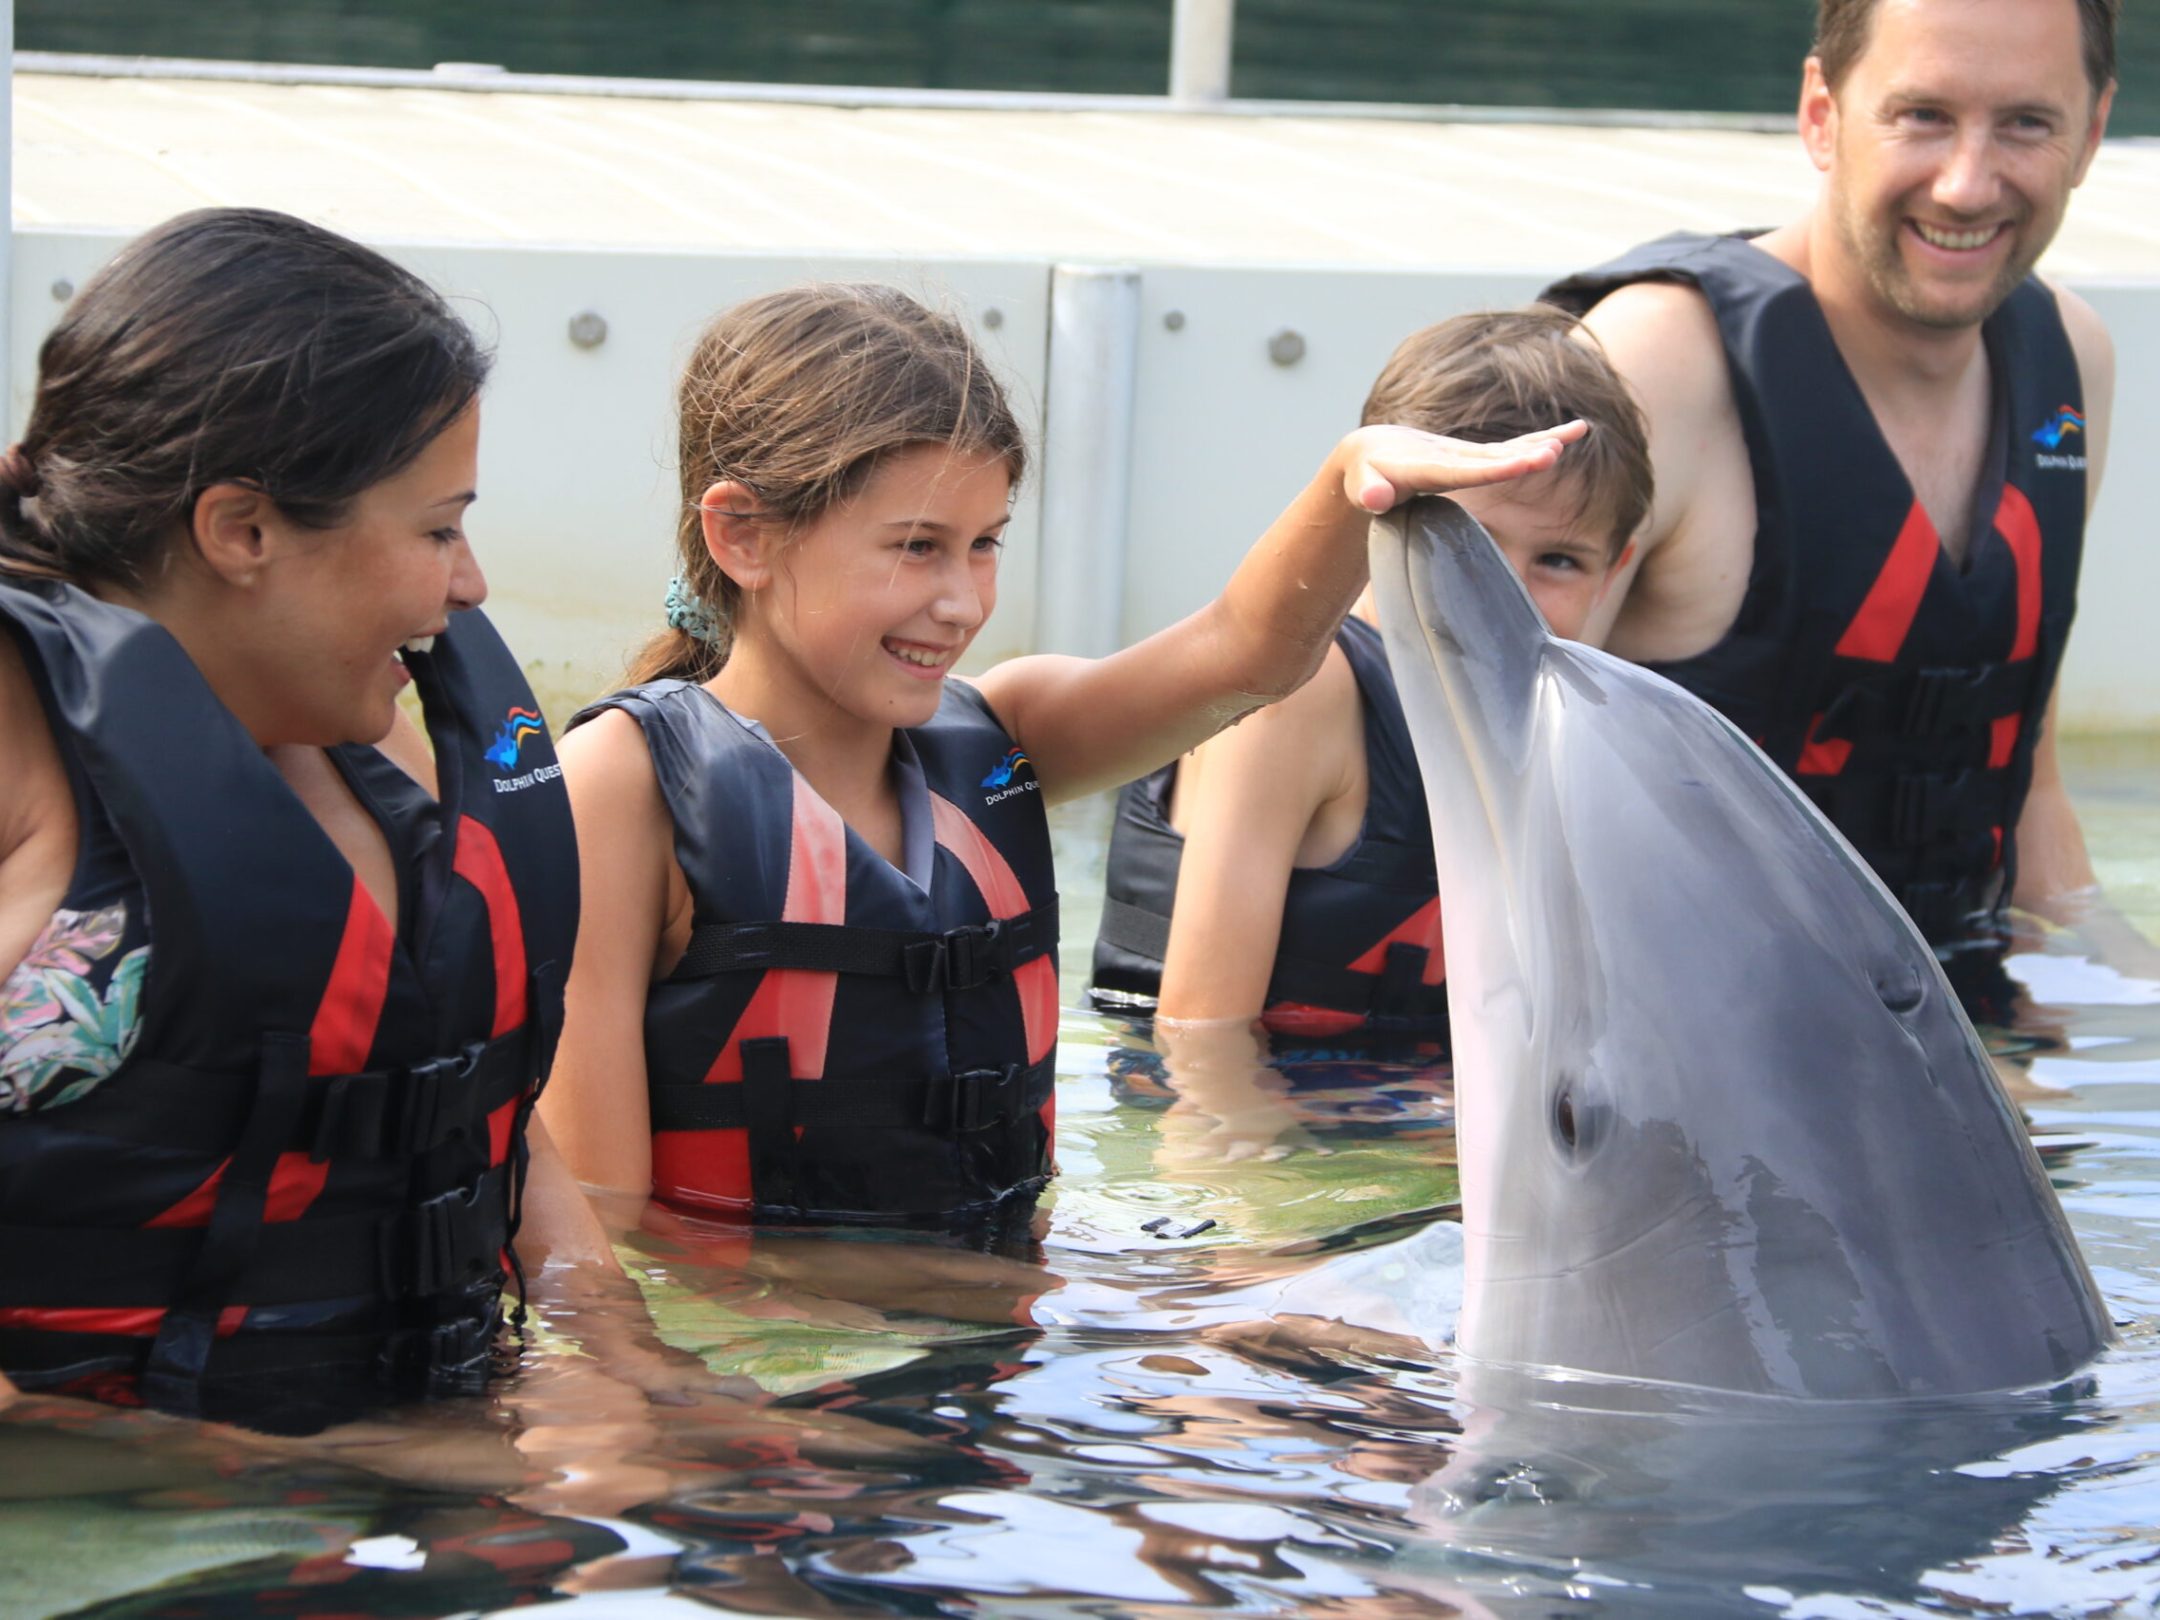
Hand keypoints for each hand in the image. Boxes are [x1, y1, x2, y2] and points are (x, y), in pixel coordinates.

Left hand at [1338, 420, 1587, 513]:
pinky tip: (1572, 434)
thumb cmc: (1366, 475)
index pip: (1466, 471)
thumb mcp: (1360, 484)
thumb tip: (1374, 499)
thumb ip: (1368, 492)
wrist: (1372, 453)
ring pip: (1511, 448)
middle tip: (1554, 452)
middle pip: (1495, 458)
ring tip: (1579, 430)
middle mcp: (1454, 456)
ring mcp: (1467, 454)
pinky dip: (1541, 441)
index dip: (1495, 469)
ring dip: (1543, 441)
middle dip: (1523, 455)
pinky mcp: (1476, 457)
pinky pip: (1513, 449)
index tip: (1523, 464)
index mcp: (1429, 466)